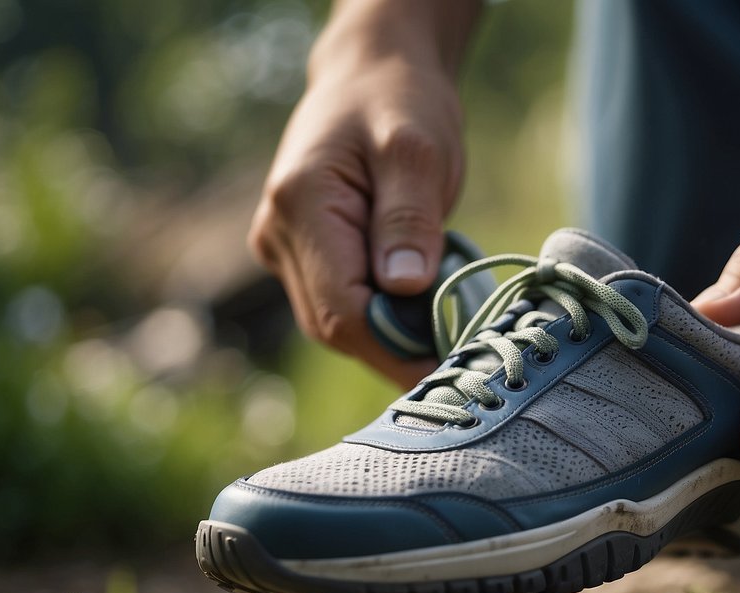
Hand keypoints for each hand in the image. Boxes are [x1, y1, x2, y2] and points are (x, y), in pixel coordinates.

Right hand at [249, 4, 472, 386]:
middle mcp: (277, 235)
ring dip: (393, 338)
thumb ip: (409, 220)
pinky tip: (426, 316)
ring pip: (338, 325)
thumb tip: (406, 290)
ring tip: (449, 335)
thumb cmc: (399, 103)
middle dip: (398, 349)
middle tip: (462, 358)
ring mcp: (283, 250)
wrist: (372, 78)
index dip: (396, 348)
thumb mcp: (418, 152)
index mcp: (300, 205)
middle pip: (336, 326)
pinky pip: (343, 308)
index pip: (343, 308)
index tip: (453, 366)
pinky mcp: (302, 259)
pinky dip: (385, 321)